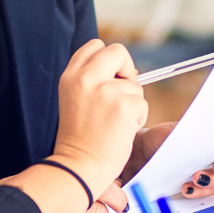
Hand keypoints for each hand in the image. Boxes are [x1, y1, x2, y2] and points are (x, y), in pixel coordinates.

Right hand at [52, 40, 149, 192]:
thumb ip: (94, 80)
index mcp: (70, 76)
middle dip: (126, 70)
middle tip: (121, 94)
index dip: (108, 60)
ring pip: (135, 85)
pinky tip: (120, 131)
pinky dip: (137, 118)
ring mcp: (106, 90)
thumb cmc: (80, 139)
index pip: (95, 46)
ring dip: (131, 103)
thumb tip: (128, 72)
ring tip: (113, 123)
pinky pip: (143, 104)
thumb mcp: (76, 99)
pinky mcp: (124, 105)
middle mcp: (86, 78)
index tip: (110, 77)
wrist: (78, 166)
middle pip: (118, 51)